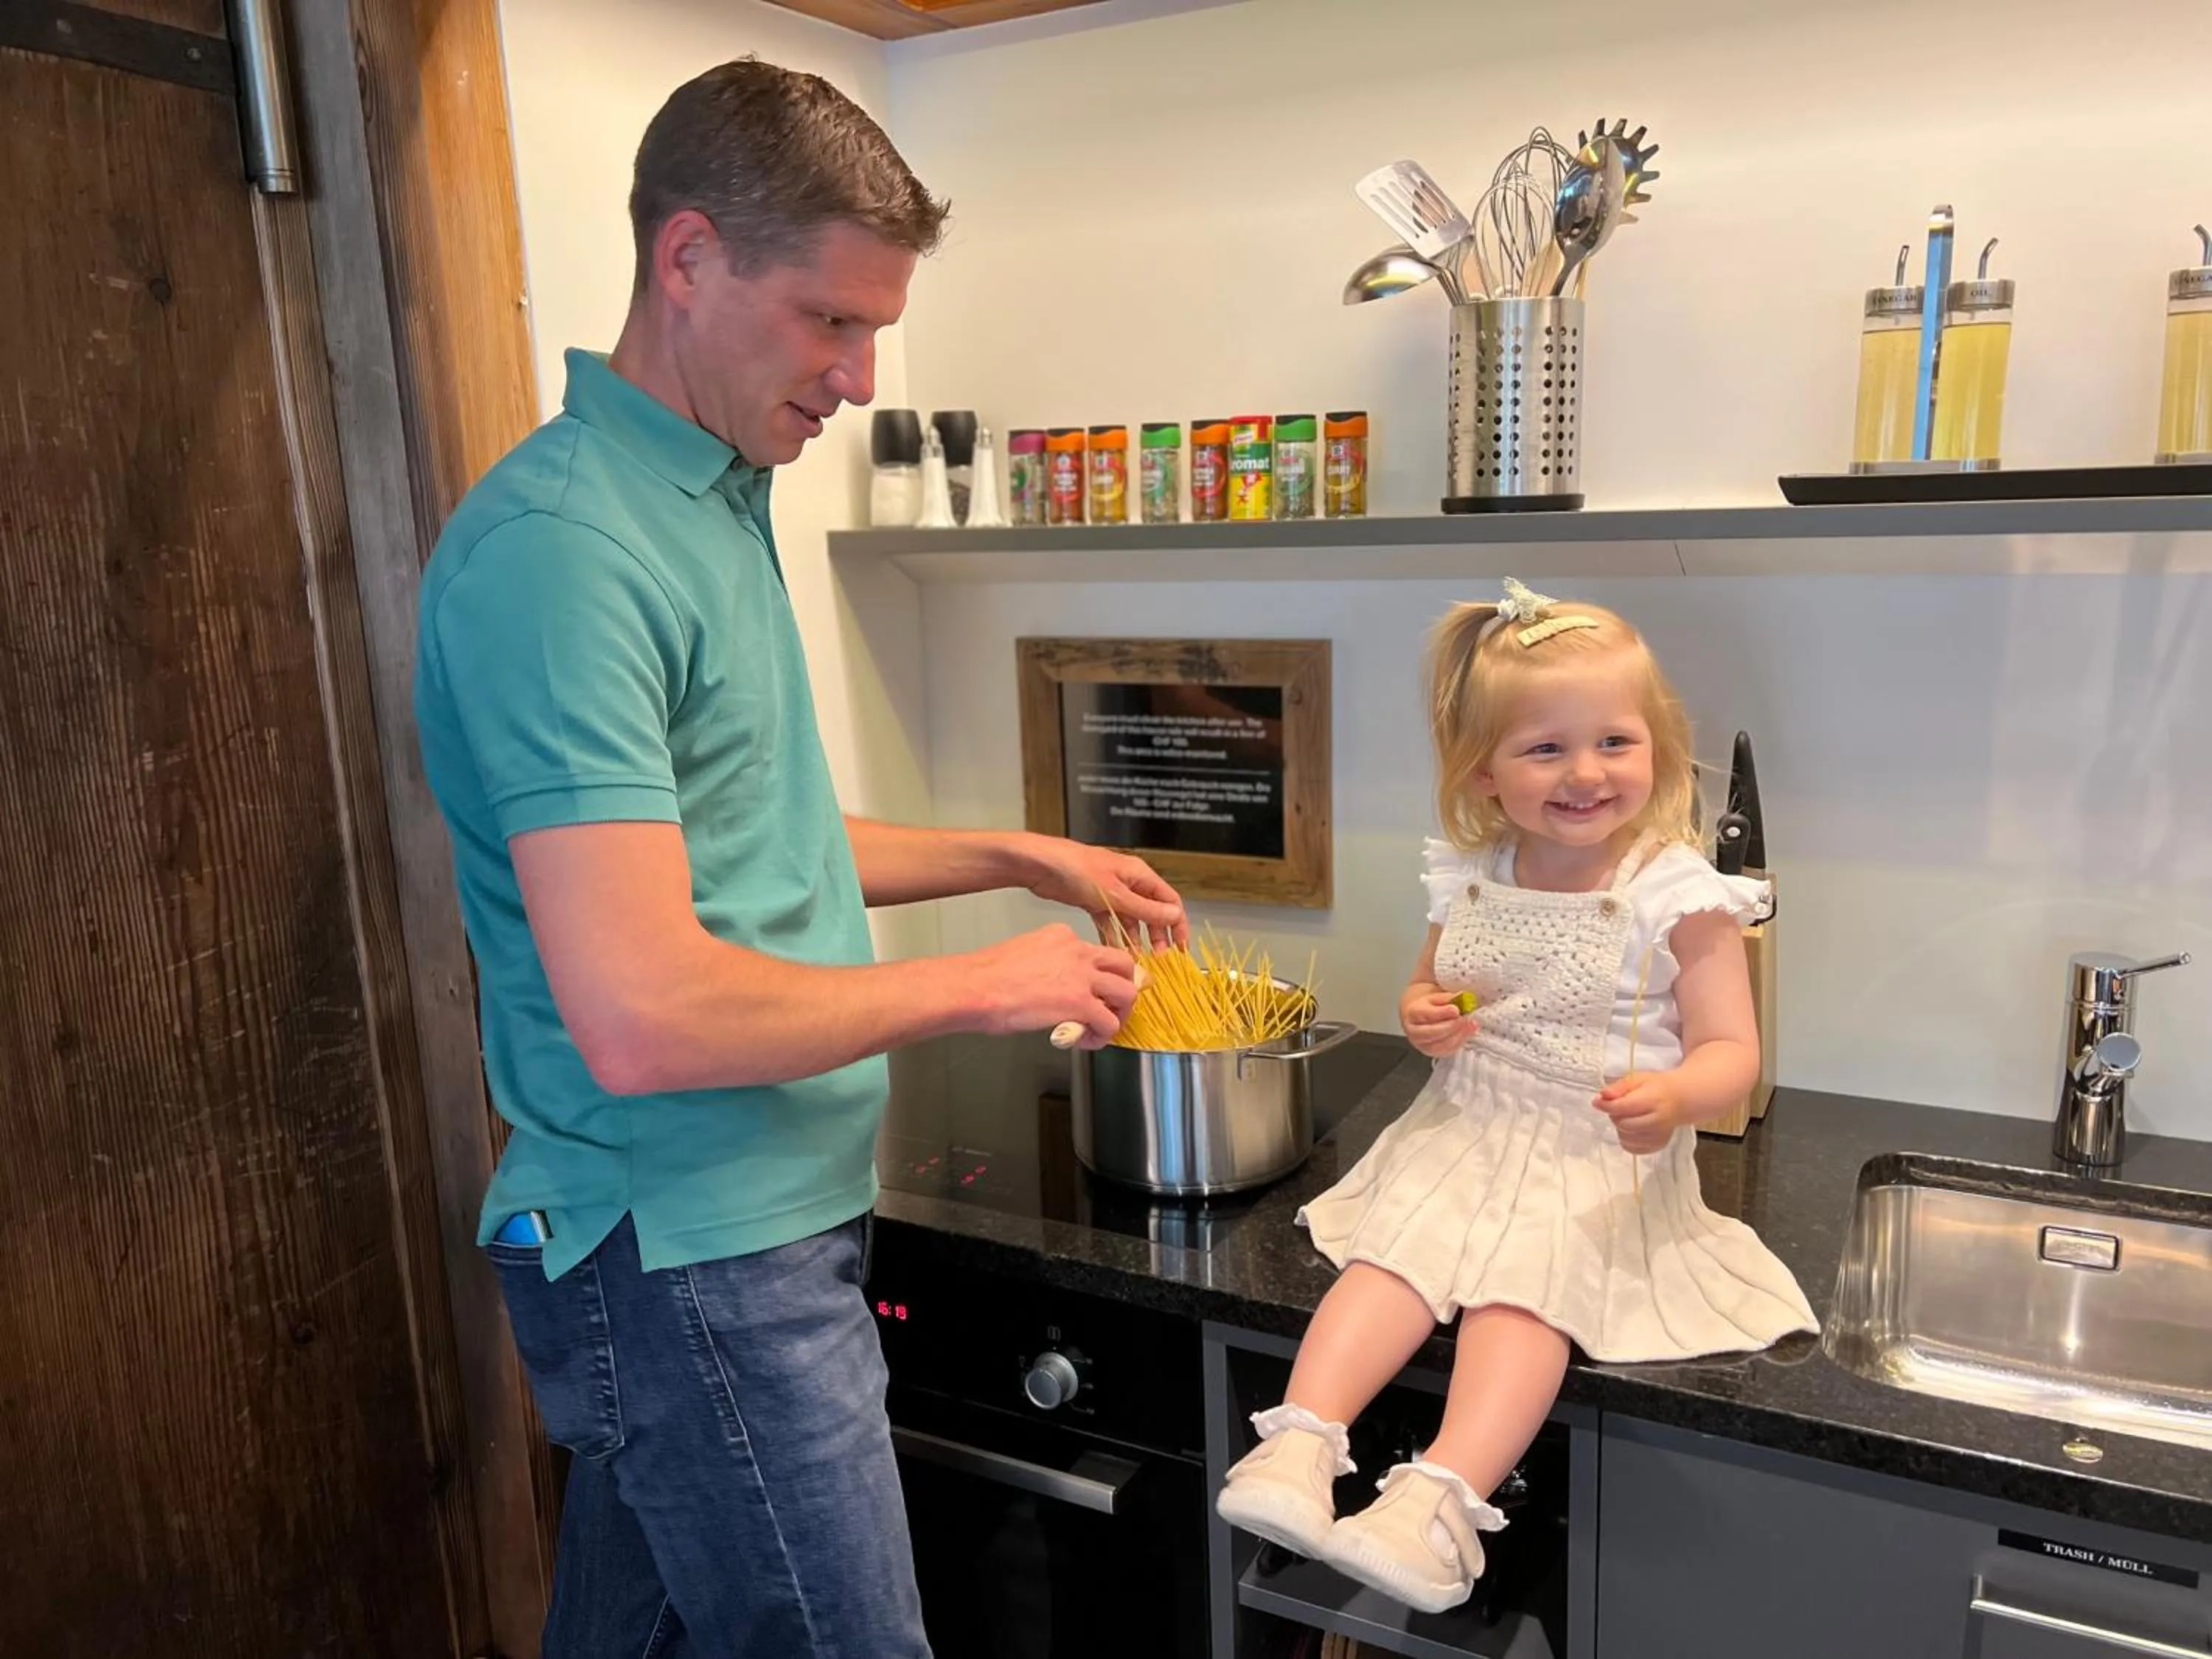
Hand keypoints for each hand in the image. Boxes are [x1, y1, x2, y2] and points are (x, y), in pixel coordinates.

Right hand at [958, 923, 1139, 1049]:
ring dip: (1119, 1014)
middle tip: (1110, 1007)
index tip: (1086, 992)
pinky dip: (1103, 1036)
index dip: (1096, 977)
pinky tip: (1085, 1040)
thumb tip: (1052, 990)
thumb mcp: (1024, 955)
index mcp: (1062, 936)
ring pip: (1127, 992)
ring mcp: (1082, 976)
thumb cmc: (987, 976)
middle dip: (1122, 988)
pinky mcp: (1081, 1003)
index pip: (1095, 953)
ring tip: (1101, 1027)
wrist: (975, 987)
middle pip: (1124, 965)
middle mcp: (1078, 951)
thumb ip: (1047, 968)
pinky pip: (1109, 1023)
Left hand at [1023, 836, 1189, 949]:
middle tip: (1157, 959)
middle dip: (1156, 935)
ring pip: (1130, 919)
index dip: (1177, 923)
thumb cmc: (1077, 871)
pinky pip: (1109, 921)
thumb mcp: (1115, 894)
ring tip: (1136, 959)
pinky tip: (1113, 951)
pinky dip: (1113, 935)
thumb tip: (1175, 916)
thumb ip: (1145, 908)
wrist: (1040, 865)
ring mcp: (1110, 892)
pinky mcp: (1093, 900)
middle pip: (1151, 911)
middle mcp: (1128, 882)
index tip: (1179, 947)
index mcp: (1139, 875)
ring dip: (1134, 938)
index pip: (1169, 900)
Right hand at [1401, 984, 1475, 1058]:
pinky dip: (1460, 1042)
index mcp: (1413, 1013)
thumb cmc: (1429, 1006)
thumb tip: (1460, 1003)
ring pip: (1441, 1044)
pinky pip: (1447, 1051)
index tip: (1456, 1009)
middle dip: (1452, 1026)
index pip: (1427, 1014)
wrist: (1420, 1017)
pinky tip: (1468, 1032)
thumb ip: (1447, 999)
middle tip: (1465, 1018)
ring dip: (1458, 1035)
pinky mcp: (1432, 1052)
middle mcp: (1414, 1031)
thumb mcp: (1436, 997)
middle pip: (1432, 1032)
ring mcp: (1422, 1044)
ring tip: (1470, 1025)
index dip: (1442, 1013)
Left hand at [1593, 1071, 1687, 1153]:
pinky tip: (1631, 1130)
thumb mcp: (1637, 1078)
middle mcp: (1658, 1120)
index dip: (1607, 1105)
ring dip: (1620, 1128)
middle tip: (1617, 1108)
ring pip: (1626, 1138)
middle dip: (1615, 1116)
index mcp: (1653, 1100)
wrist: (1681, 1099)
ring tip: (1627, 1118)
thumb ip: (1619, 1087)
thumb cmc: (1656, 1086)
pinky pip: (1634, 1149)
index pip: (1623, 1107)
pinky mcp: (1659, 1145)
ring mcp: (1659, 1135)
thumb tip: (1601, 1096)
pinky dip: (1627, 1140)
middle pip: (1624, 1124)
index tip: (1598, 1102)